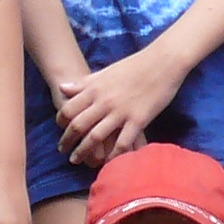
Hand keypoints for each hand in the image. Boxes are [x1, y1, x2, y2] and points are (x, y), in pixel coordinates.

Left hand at [55, 46, 181, 163]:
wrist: (162, 62)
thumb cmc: (134, 65)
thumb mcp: (105, 71)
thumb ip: (84, 83)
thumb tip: (62, 88)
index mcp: (94, 89)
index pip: (68, 109)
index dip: (61, 122)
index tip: (60, 130)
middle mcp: (104, 102)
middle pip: (78, 126)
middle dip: (67, 141)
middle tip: (63, 151)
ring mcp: (121, 112)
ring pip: (96, 137)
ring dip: (84, 151)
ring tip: (77, 161)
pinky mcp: (138, 120)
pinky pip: (122, 142)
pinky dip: (114, 155)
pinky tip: (109, 162)